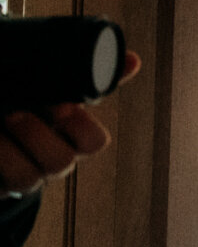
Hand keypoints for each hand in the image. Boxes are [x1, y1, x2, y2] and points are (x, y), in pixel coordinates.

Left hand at [0, 51, 139, 196]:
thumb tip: (134, 60)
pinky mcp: (1, 186)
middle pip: (61, 162)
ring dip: (8, 153)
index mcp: (70, 139)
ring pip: (27, 178)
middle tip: (15, 114)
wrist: (0, 132)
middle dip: (38, 137)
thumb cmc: (28, 108)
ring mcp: (24, 177)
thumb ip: (88, 76)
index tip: (62, 105)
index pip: (93, 142)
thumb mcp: (54, 92)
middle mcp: (50, 162)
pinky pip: (0, 186)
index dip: (80, 127)